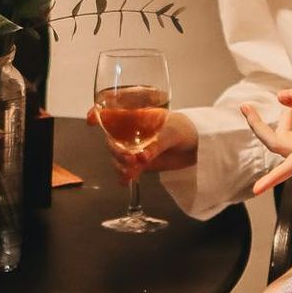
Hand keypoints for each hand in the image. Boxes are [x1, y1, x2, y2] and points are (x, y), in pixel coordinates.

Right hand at [84, 105, 199, 173]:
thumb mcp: (171, 133)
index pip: (112, 111)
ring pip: (117, 156)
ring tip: (132, 172)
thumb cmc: (185, 129)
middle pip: (111, 138)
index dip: (98, 114)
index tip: (92, 120)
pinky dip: (125, 176)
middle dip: (115, 150)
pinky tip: (128, 181)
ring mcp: (134, 147)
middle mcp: (131, 130)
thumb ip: (156, 145)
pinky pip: (126, 170)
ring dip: (120, 164)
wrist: (198, 146)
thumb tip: (141, 158)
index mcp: (137, 115)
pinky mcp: (140, 163)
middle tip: (129, 159)